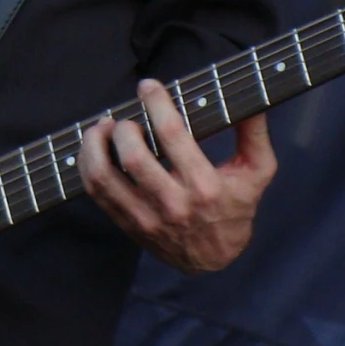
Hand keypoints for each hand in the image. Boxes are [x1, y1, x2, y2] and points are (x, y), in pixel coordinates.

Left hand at [81, 79, 276, 273]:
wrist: (214, 259)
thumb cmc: (235, 208)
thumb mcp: (256, 171)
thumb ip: (253, 133)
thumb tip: (252, 100)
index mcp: (204, 186)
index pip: (171, 134)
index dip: (156, 103)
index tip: (148, 86)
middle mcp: (173, 203)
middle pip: (133, 156)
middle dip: (124, 127)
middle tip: (127, 117)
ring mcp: (146, 216)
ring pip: (105, 176)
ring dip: (95, 145)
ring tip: (102, 128)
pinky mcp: (127, 224)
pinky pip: (96, 193)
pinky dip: (88, 165)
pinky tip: (95, 148)